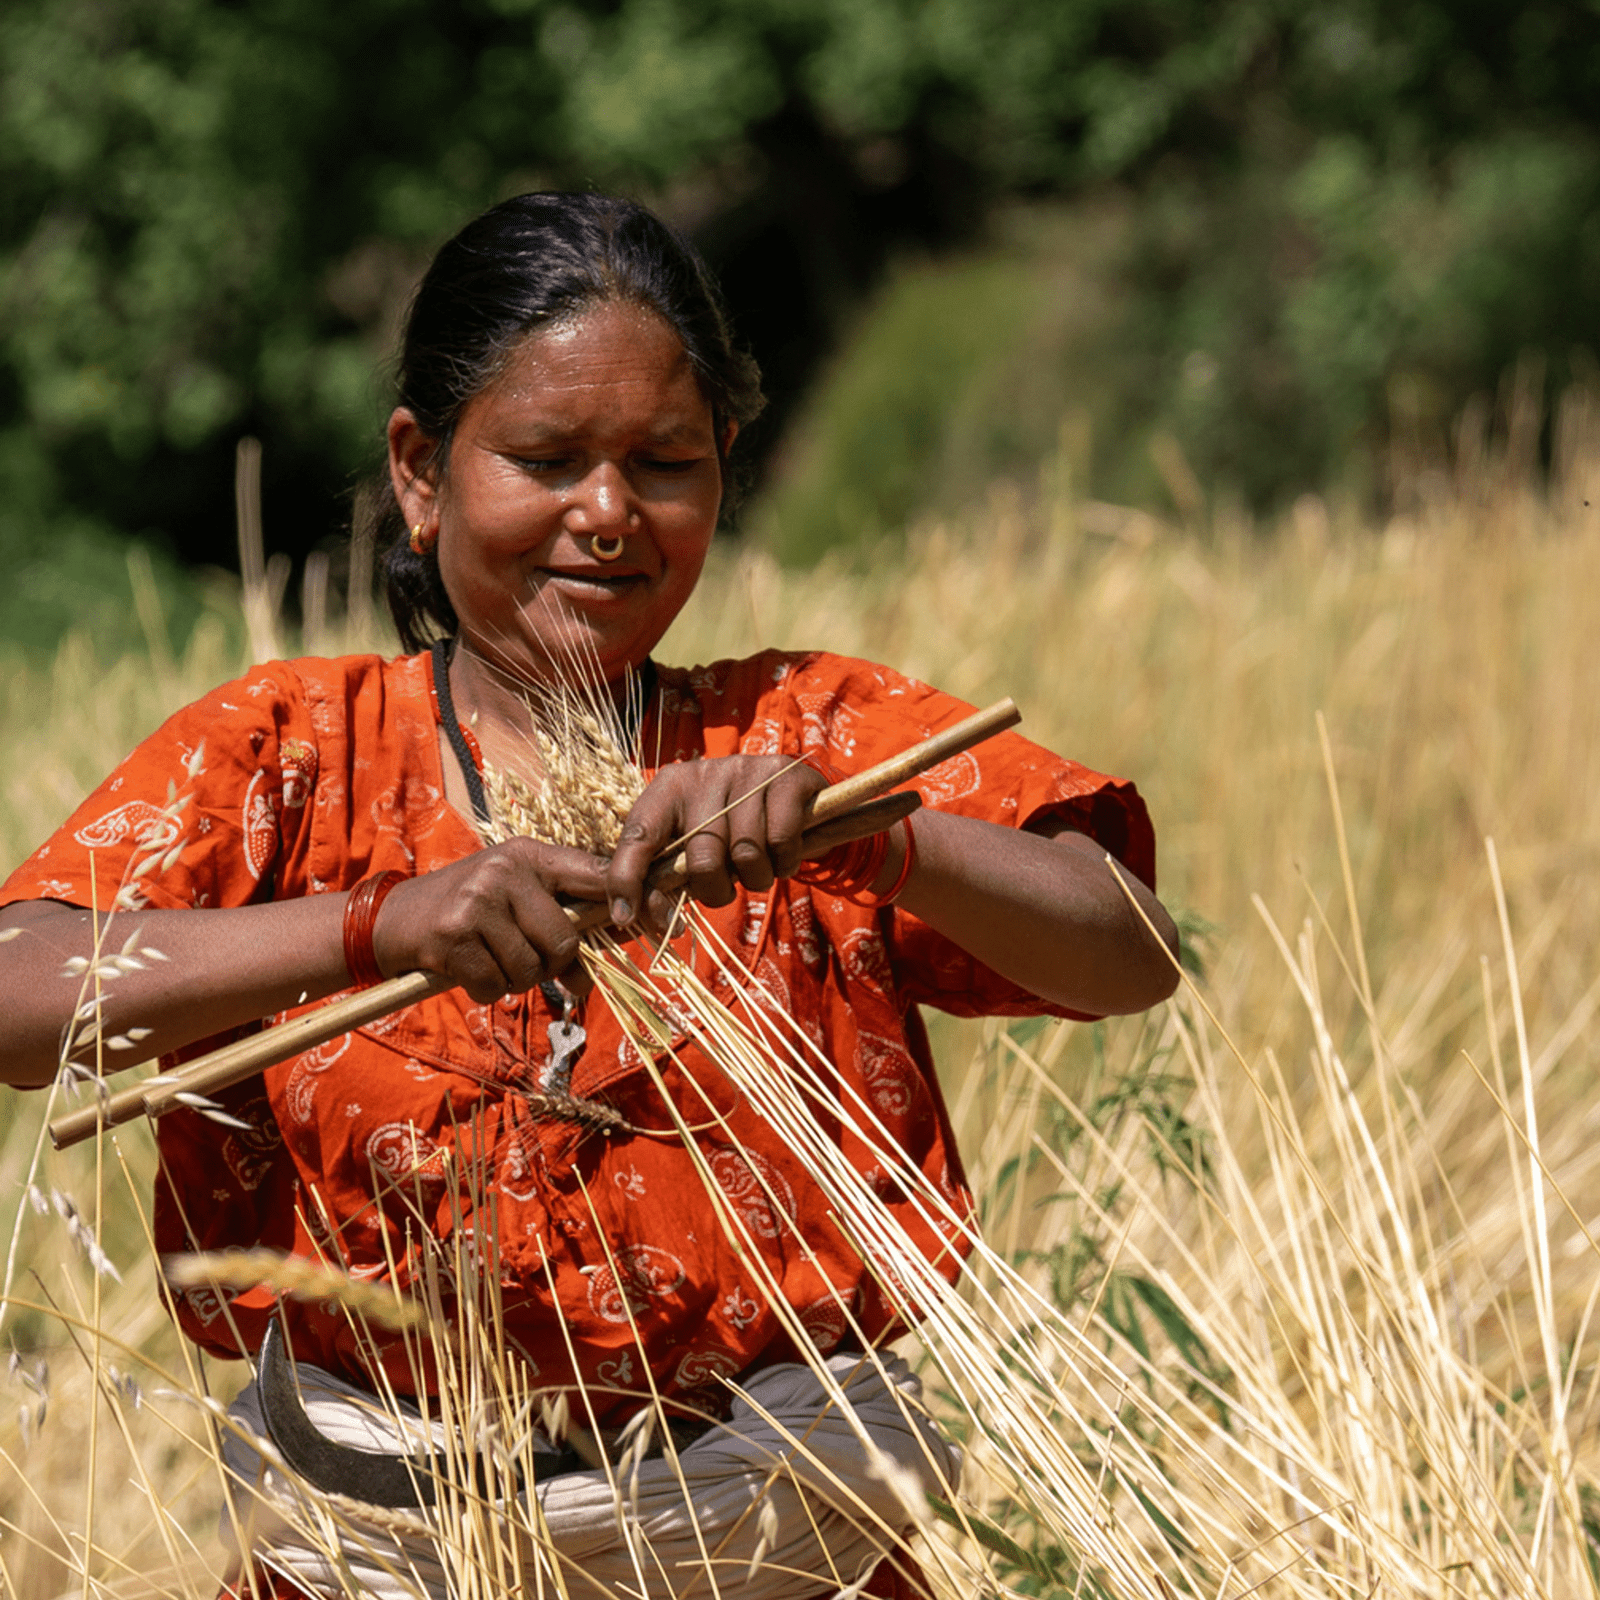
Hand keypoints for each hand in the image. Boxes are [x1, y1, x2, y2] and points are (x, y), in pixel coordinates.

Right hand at [371, 839, 609, 1001]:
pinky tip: (468, 969)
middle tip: (527, 961)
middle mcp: (506, 870)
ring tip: (490, 959)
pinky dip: (486, 989)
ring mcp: (478, 900)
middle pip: (564, 940)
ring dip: (514, 980)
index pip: (596, 873)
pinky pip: (495, 985)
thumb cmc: (467, 912)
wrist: (393, 919)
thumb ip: (561, 919)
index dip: (629, 900)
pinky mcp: (453, 935)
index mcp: (530, 854)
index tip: (648, 922)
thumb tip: (601, 964)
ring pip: (531, 968)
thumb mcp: (514, 898)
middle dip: (552, 965)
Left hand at [605, 756, 828, 927]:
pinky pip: (781, 843)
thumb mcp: (693, 841)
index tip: (625, 917)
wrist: (794, 791)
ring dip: (755, 878)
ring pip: (745, 854)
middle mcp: (703, 773)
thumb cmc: (731, 827)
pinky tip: (782, 855)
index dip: (626, 878)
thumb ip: (663, 874)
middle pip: (702, 859)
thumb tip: (628, 918)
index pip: (638, 834)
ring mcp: (746, 771)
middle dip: (715, 891)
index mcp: (668, 787)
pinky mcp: (785, 777)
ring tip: (757, 867)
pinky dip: (785, 863)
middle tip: (725, 889)